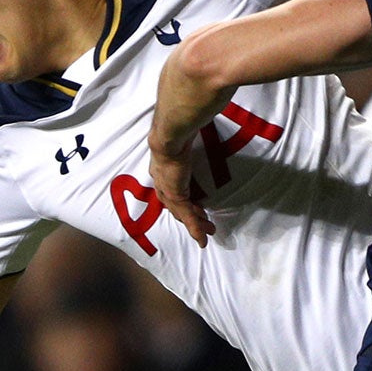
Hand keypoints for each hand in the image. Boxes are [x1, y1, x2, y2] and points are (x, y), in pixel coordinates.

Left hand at [148, 132, 214, 246]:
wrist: (169, 138)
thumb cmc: (176, 134)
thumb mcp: (181, 143)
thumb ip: (185, 144)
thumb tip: (192, 132)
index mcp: (162, 171)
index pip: (172, 192)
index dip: (183, 202)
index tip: (197, 208)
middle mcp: (162, 183)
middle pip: (176, 207)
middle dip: (191, 217)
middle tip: (205, 224)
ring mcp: (167, 191)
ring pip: (182, 214)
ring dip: (196, 225)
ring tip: (209, 231)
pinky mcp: (175, 196)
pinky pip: (187, 216)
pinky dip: (195, 228)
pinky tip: (202, 238)